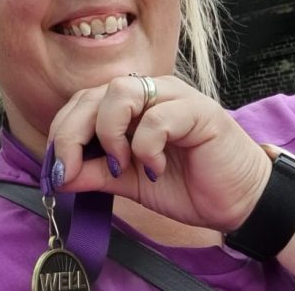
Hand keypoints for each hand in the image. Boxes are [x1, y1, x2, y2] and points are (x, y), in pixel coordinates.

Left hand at [48, 74, 270, 231]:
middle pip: (91, 95)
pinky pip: (157, 117)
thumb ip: (93, 174)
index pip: (79, 104)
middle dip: (71, 134)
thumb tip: (56, 177)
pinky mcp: (198, 110)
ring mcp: (173, 96)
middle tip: (70, 170)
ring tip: (121, 164)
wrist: (239, 202)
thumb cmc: (186, 185)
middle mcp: (147, 93)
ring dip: (109, 132)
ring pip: (119, 92)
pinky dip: (147, 147)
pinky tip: (155, 169)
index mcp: (127, 106)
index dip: (61, 133)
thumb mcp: (128, 183)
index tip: (55, 172)